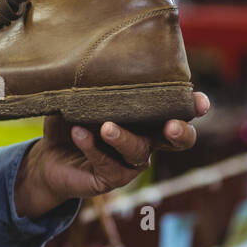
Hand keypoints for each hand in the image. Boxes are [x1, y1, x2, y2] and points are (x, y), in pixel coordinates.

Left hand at [14, 92, 209, 218]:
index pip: (177, 110)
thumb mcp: (79, 101)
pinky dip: (91, 147)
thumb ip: (92, 87)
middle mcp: (147, 140)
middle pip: (178, 140)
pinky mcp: (111, 179)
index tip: (200, 102)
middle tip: (171, 126)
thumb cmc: (69, 123)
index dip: (193, 107)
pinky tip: (78, 133)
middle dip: (180, 132)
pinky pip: (107, 164)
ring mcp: (131, 163)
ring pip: (138, 152)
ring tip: (106, 127)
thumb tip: (91, 67)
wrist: (46, 159)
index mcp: (146, 118)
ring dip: (124, 138)